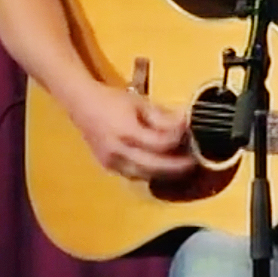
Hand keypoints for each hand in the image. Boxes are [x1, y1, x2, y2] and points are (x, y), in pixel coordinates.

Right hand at [70, 81, 193, 181]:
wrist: (82, 104)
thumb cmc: (113, 101)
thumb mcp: (141, 103)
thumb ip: (163, 117)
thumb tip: (186, 124)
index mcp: (126, 132)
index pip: (160, 144)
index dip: (179, 140)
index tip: (191, 133)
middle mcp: (117, 151)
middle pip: (154, 166)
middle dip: (177, 166)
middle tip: (195, 161)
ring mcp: (110, 162)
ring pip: (145, 175)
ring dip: (165, 173)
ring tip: (183, 166)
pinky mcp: (108, 166)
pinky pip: (134, 175)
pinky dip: (150, 173)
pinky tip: (163, 167)